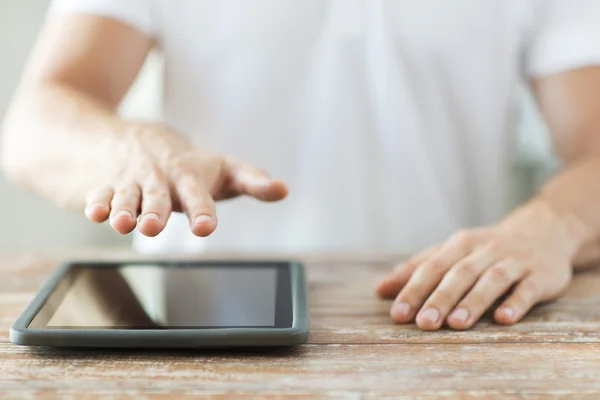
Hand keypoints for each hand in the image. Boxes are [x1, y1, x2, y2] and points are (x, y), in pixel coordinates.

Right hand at [83, 123, 287, 236]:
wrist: (135, 139)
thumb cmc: (188, 164)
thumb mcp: (222, 168)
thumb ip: (251, 180)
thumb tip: (284, 189)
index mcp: (191, 176)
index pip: (200, 195)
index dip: (203, 211)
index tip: (205, 228)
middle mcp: (161, 178)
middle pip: (158, 197)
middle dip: (155, 211)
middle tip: (154, 226)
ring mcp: (132, 181)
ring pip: (127, 196)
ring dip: (124, 210)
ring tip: (123, 223)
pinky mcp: (106, 185)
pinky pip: (99, 194)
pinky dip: (97, 203)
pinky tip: (96, 213)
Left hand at [376, 203, 575, 329]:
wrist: (544, 230)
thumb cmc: (486, 248)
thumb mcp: (452, 251)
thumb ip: (418, 269)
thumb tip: (380, 290)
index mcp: (460, 244)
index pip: (432, 267)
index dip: (414, 290)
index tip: (398, 314)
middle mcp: (485, 250)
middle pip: (459, 273)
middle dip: (440, 298)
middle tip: (424, 323)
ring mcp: (514, 261)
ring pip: (492, 280)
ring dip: (474, 301)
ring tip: (456, 324)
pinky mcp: (541, 275)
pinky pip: (527, 289)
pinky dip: (516, 303)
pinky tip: (503, 319)